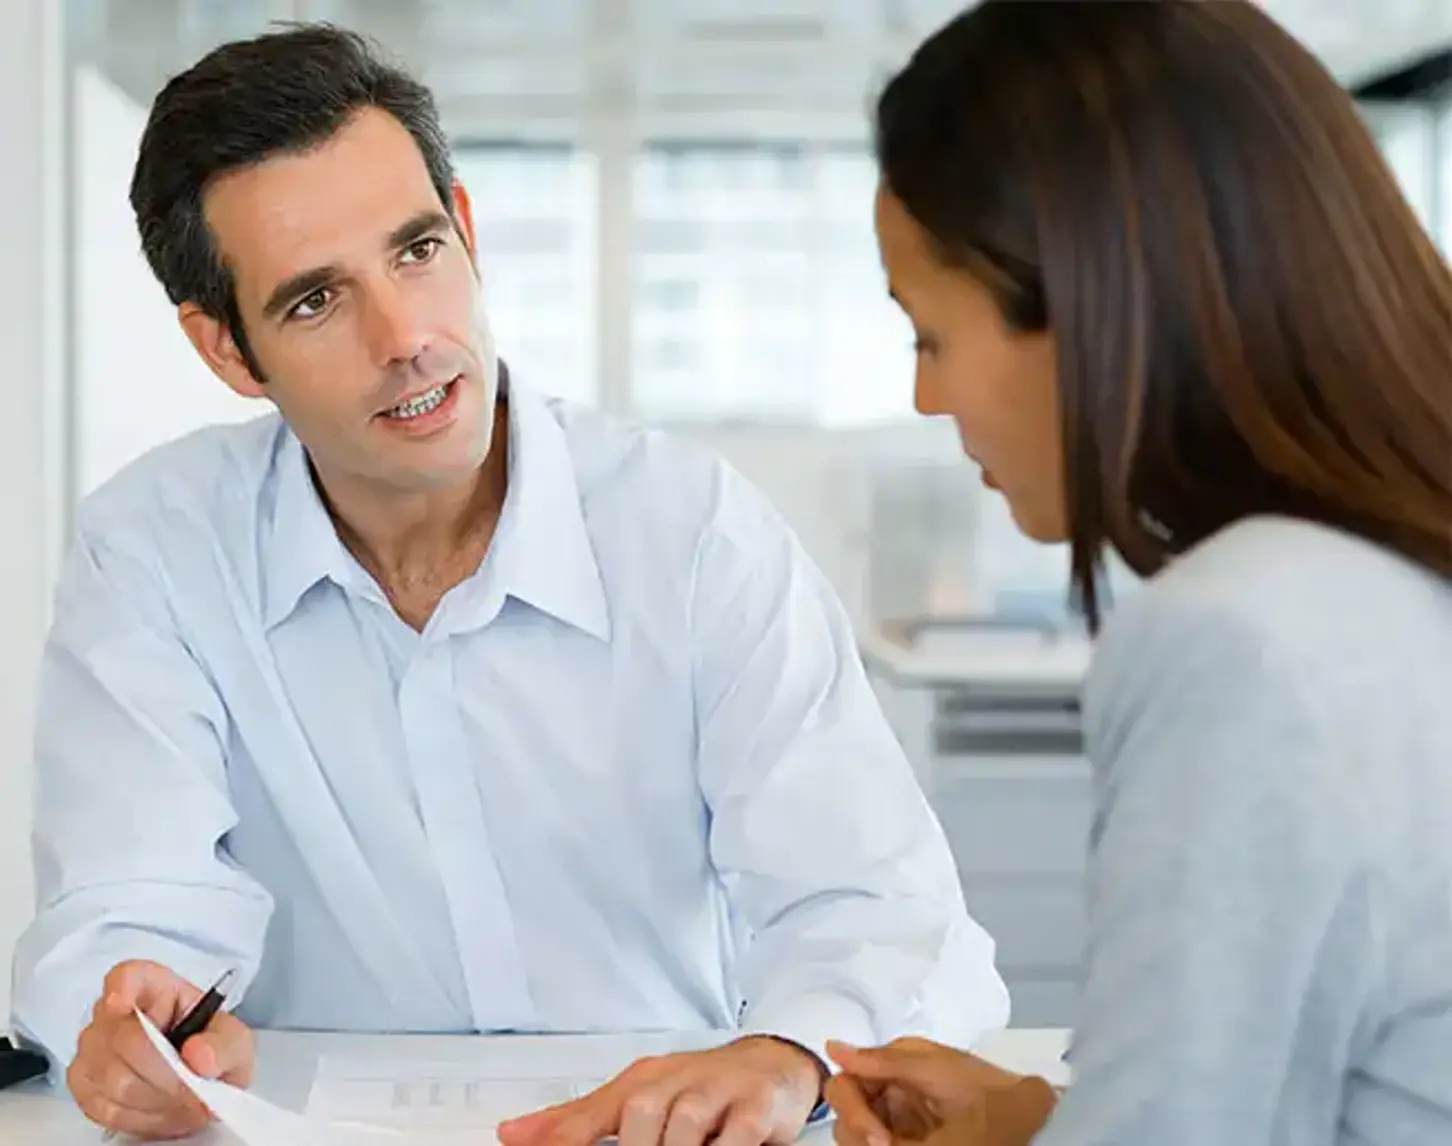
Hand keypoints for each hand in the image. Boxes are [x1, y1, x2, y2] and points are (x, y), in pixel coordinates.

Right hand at [66, 960, 253, 1140]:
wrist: (198, 1087)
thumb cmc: (211, 1051)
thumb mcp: (235, 1042)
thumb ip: (224, 1045)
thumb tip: (199, 1054)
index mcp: (154, 987)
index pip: (127, 976)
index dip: (120, 988)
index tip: (121, 1004)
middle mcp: (113, 1013)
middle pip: (125, 1039)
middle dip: (165, 1071)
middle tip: (192, 1086)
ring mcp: (93, 1048)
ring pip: (114, 1079)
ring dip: (154, 1097)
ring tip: (180, 1098)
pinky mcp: (83, 1084)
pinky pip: (104, 1106)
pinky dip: (138, 1116)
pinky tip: (159, 1109)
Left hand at [497, 1037, 824, 1145]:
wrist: (769, 1062)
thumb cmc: (697, 1085)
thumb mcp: (635, 1096)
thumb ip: (577, 1121)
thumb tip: (513, 1135)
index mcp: (640, 1081)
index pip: (593, 1114)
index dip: (567, 1140)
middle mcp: (676, 1081)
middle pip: (640, 1114)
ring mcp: (717, 1091)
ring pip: (685, 1125)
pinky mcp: (756, 1105)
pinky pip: (736, 1134)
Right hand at [824, 1039, 1021, 1145]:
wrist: (1028, 1123)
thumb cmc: (987, 1092)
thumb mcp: (933, 1070)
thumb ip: (882, 1060)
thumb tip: (833, 1046)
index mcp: (894, 1066)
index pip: (846, 1080)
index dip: (851, 1106)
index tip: (875, 1136)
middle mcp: (890, 1094)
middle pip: (844, 1112)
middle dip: (859, 1129)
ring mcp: (897, 1124)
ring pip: (853, 1136)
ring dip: (867, 1141)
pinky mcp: (904, 1141)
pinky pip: (871, 1143)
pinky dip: (876, 1144)